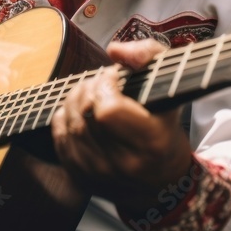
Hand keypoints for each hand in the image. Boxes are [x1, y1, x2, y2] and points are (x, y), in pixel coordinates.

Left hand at [51, 39, 194, 213]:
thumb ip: (148, 55)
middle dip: (90, 87)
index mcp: (150, 143)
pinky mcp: (81, 178)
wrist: (161, 180)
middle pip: (85, 114)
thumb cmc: (164, 126)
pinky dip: (65, 117)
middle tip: (101, 82)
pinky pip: (60, 138)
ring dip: (75, 99)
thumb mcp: (169, 85)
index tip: (115, 78)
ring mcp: (99, 174)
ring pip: (70, 124)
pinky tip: (79, 111)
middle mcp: (123, 164)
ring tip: (90, 92)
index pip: (108, 109)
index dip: (106, 85)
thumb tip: (114, 50)